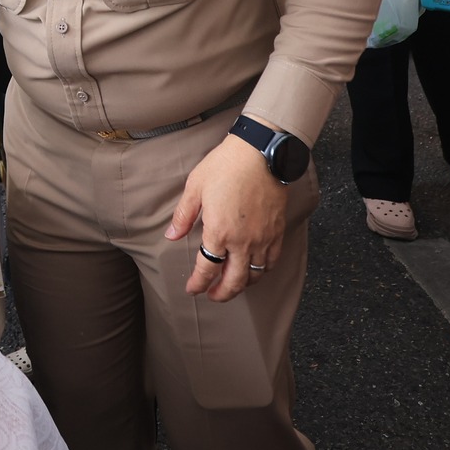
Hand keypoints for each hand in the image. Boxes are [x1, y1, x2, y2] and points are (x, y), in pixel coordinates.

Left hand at [167, 133, 287, 301]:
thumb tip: (172, 236)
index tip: (192, 289)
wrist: (261, 153)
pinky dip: (263, 272)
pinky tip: (256, 270)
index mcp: (218, 232)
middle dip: (221, 294)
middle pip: (234, 281)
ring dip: (242, 285)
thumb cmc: (226, 166)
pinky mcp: (277, 232)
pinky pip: (271, 262)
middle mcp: (242, 242)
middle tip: (213, 296)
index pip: (207, 269)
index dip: (198, 283)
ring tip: (233, 285)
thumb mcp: (195, 187)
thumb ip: (184, 216)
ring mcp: (262, 238)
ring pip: (255, 275)